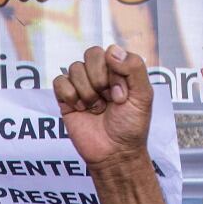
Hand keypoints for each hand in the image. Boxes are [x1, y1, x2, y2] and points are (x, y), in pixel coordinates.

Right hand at [54, 45, 153, 167]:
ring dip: (87, 92)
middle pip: (90, 54)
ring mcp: (82, 85)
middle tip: (108, 102)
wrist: (115, 153)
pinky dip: (70, 95)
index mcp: (118, 69)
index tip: (121, 96)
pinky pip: (59, 82)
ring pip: (74, 68)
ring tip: (96, 109)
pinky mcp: (66, 99)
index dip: (114, 73)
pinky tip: (80, 109)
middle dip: (99, 80)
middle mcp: (99, 74)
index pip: (109, 52)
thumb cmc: (131, 126)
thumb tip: (111, 50)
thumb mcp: (143, 95)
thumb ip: (134, 67)